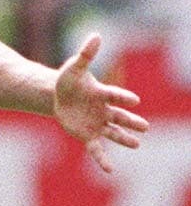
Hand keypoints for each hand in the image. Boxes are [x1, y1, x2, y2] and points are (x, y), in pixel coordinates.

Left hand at [55, 33, 148, 172]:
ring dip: (125, 139)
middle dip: (132, 122)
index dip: (123, 97)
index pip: (115, 95)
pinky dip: (102, 159)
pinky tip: (109, 170)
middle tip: (145, 127)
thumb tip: (96, 35)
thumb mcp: (74, 67)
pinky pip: (97, 149)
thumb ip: (86, 54)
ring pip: (114, 133)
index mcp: (102, 93)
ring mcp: (97, 124)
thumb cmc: (69, 81)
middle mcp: (104, 110)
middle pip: (120, 117)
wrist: (59, 97)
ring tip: (137, 144)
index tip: (135, 100)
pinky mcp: (87, 135)